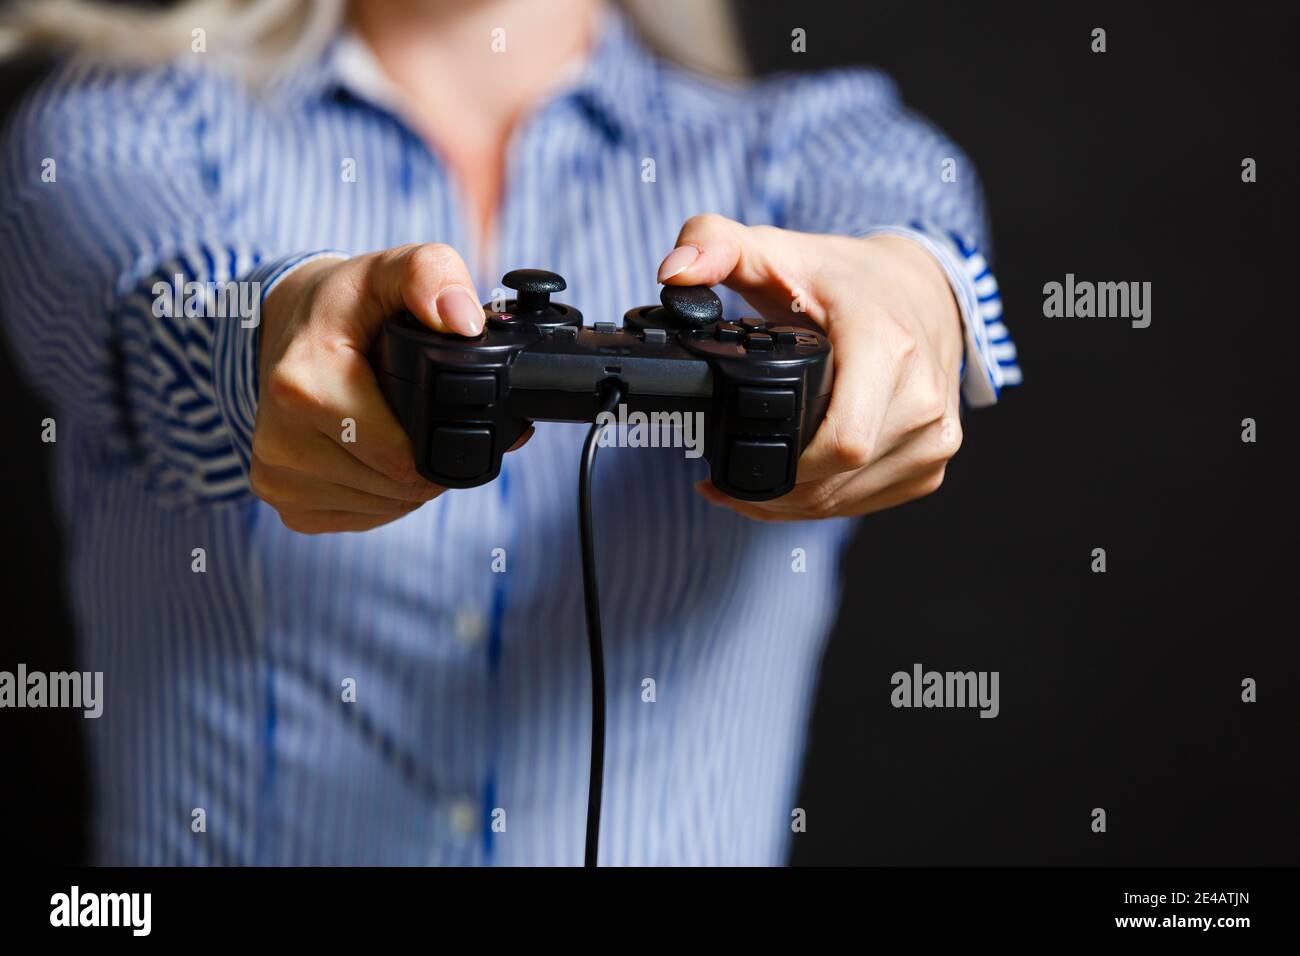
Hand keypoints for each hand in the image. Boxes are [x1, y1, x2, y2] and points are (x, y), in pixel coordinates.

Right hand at [251, 244, 529, 533]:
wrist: (282, 329)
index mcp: (302, 385)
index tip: (450, 415)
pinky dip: (381, 496)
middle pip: (397, 486)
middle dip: (426, 461)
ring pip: (383, 507)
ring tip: (398, 433)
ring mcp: (276, 477)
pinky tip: (374, 456)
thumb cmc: (344, 305)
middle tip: (425, 419)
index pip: (402, 458)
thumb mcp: (389, 271)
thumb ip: (433, 277)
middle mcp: (279, 440)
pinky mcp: (282, 503)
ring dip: (405, 481)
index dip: (441, 444)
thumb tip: (463, 321)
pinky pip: (359, 517)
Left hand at [658, 215, 964, 520]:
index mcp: (888, 347)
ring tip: (751, 481)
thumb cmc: (846, 278)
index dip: (783, 466)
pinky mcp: (933, 461)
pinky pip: (867, 503)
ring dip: (792, 504)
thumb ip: (714, 244)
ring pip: (847, 501)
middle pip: (835, 480)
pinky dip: (823, 503)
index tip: (731, 457)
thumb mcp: (776, 249)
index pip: (843, 442)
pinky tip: (794, 485)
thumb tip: (673, 271)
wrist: (921, 290)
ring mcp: (935, 435)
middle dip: (772, 489)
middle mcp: (922, 397)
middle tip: (721, 479)